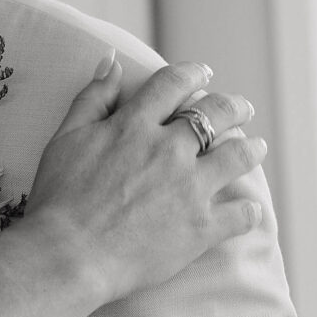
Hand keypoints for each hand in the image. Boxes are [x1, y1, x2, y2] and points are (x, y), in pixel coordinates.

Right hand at [22, 57, 263, 311]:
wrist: (69, 255)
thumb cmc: (59, 198)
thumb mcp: (65, 138)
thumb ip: (92, 98)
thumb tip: (112, 61)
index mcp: (135, 126)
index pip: (173, 84)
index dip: (192, 73)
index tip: (202, 73)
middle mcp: (169, 151)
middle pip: (216, 113)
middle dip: (233, 105)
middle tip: (241, 107)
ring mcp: (190, 189)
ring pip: (238, 156)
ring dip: (252, 149)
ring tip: (257, 147)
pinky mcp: (201, 227)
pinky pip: (241, 214)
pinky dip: (248, 211)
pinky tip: (249, 209)